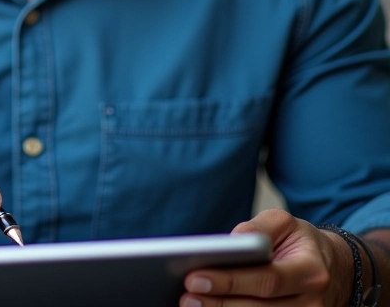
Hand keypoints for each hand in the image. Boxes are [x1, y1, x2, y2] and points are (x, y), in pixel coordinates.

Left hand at [180, 208, 352, 305]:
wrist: (333, 268)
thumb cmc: (300, 242)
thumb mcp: (284, 223)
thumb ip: (258, 228)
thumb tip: (230, 242)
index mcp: (310, 271)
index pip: (266, 280)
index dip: (230, 281)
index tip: (195, 276)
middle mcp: (312, 303)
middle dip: (219, 302)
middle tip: (186, 295)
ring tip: (191, 305)